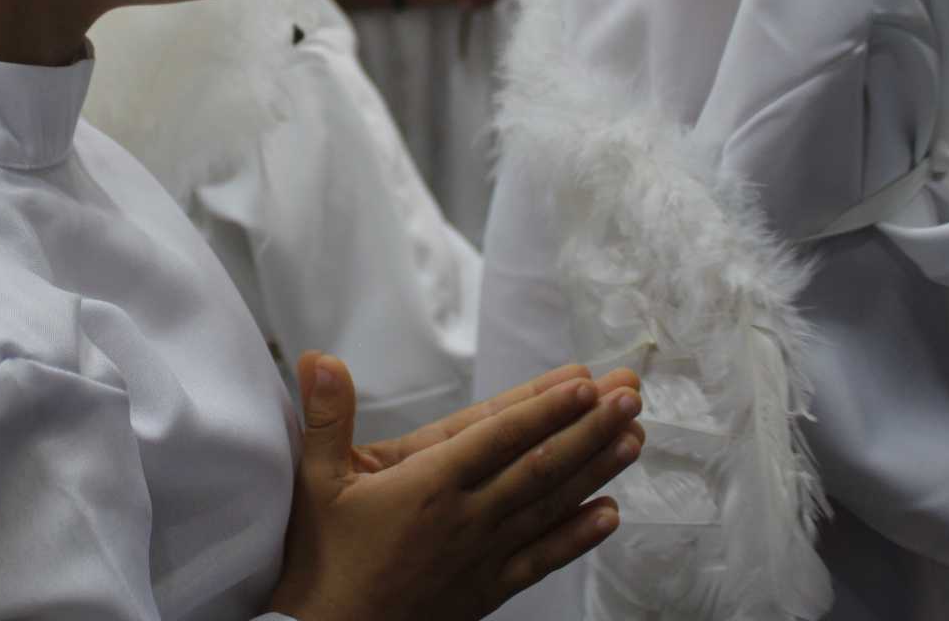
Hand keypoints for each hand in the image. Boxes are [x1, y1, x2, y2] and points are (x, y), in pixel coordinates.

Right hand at [267, 353, 643, 620]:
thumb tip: (322, 360)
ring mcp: (482, 554)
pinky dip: (579, 536)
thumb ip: (326, 417)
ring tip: (633, 437)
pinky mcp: (487, 588)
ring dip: (596, 468)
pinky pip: (543, 558)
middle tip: (629, 392)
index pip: (498, 435)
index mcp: (427, 484)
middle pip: (541, 463)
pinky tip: (610, 515)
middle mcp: (465, 517)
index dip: (545, 407)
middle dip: (590, 425)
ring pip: (550, 504)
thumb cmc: (320, 558)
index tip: (584, 382)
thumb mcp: (316, 481)